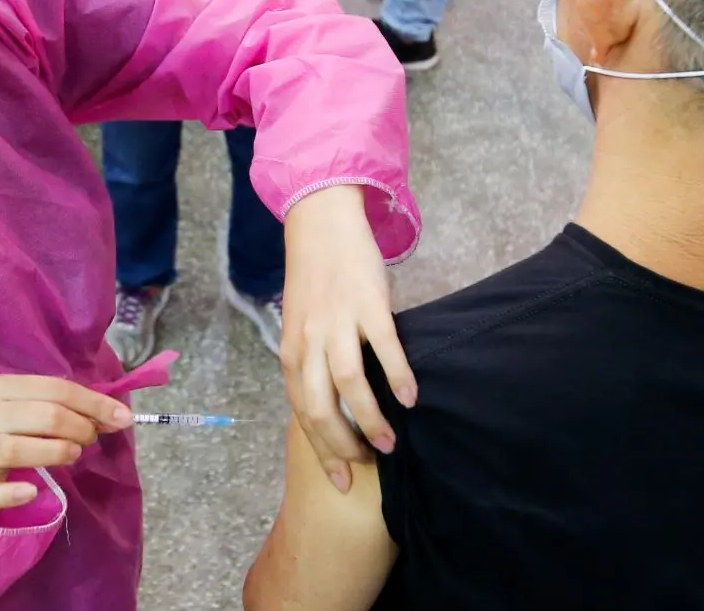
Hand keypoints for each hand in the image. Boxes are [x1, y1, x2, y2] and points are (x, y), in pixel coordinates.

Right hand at [0, 375, 132, 509]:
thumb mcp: (20, 406)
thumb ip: (60, 405)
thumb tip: (113, 414)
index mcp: (0, 388)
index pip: (56, 389)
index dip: (94, 403)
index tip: (123, 418)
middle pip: (44, 416)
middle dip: (80, 428)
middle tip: (91, 439)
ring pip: (19, 449)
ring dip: (56, 452)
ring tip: (73, 455)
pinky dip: (13, 494)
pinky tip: (32, 492)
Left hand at [281, 185, 416, 491]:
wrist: (320, 225)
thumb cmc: (316, 282)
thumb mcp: (301, 328)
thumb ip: (312, 365)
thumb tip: (332, 408)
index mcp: (292, 352)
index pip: (302, 413)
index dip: (322, 450)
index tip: (341, 479)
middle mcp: (309, 342)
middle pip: (320, 409)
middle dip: (344, 445)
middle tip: (369, 464)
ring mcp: (337, 323)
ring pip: (349, 385)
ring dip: (371, 420)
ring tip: (391, 442)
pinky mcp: (367, 304)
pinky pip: (384, 348)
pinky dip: (398, 376)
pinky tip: (411, 398)